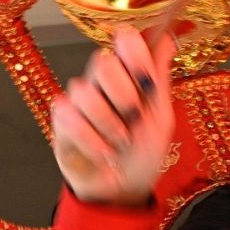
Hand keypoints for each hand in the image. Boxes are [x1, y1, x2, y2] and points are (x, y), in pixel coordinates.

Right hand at [51, 27, 176, 207]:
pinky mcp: (61, 120)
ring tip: (120, 144)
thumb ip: (160, 79)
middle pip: (102, 60)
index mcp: (129, 75)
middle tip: (134, 119)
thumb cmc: (143, 154)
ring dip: (109, 124)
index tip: (146, 78)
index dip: (133, 52)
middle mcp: (102, 82)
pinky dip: (92, 140)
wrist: (123, 190)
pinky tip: (104, 153)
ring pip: (84, 91)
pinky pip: (69, 116)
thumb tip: (167, 39)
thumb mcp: (161, 118)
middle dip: (123, 94)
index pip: (124, 39)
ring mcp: (79, 99)